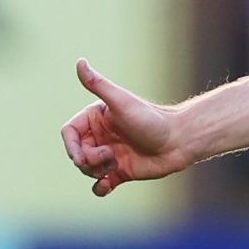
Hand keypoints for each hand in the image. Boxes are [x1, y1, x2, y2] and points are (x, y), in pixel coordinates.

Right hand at [59, 58, 192, 196]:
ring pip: (87, 169)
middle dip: (87, 159)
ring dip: (96, 171)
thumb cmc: (151, 119)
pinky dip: (100, 187)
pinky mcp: (120, 172)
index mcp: (96, 119)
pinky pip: (101, 184)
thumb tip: (80, 61)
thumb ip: (98, 84)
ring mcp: (110, 155)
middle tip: (108, 157)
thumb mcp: (121, 102)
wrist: (179, 141)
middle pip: (77, 153)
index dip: (70, 146)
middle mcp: (101, 136)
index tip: (80, 156)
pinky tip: (106, 186)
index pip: (69, 133)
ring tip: (115, 165)